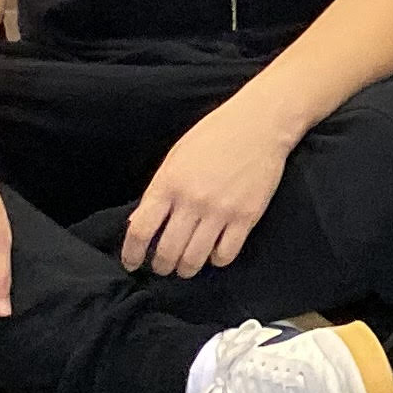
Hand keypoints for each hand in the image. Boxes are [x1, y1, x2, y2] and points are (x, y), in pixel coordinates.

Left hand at [121, 96, 296, 279]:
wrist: (260, 123)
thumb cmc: (215, 134)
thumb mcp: (177, 156)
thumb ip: (157, 190)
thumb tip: (138, 222)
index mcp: (170, 182)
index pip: (141, 230)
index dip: (132, 254)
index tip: (132, 263)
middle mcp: (193, 200)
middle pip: (167, 251)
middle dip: (161, 266)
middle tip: (162, 267)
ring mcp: (221, 210)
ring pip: (194, 259)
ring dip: (185, 269)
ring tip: (185, 267)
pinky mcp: (246, 216)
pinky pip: (225, 254)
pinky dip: (216, 260)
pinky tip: (214, 253)